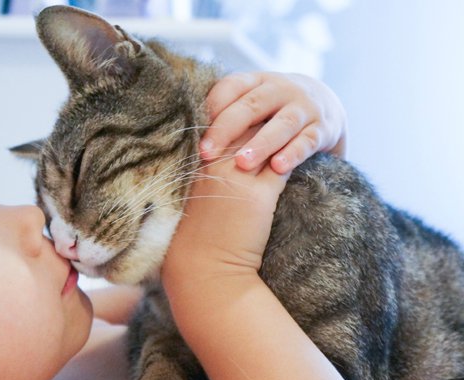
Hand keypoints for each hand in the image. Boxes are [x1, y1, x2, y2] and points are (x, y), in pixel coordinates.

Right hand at [163, 125, 288, 282]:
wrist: (202, 268)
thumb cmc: (194, 236)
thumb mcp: (194, 195)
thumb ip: (205, 173)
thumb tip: (224, 159)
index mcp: (196, 163)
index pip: (221, 123)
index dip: (239, 115)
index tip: (253, 112)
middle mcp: (214, 164)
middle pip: (245, 125)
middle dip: (263, 117)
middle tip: (281, 113)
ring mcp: (236, 177)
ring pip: (266, 140)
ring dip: (281, 133)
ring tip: (296, 128)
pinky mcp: (259, 196)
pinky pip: (283, 165)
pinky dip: (295, 156)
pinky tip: (305, 153)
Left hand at [199, 72, 345, 173]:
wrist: (326, 108)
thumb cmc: (272, 112)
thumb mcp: (252, 105)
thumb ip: (226, 113)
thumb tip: (184, 134)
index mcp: (257, 80)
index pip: (230, 87)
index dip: (211, 108)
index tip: (193, 134)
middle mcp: (281, 89)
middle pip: (252, 105)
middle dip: (226, 130)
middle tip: (206, 154)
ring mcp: (304, 107)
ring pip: (281, 124)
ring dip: (260, 143)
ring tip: (242, 163)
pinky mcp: (322, 128)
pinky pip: (307, 141)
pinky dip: (293, 153)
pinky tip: (278, 167)